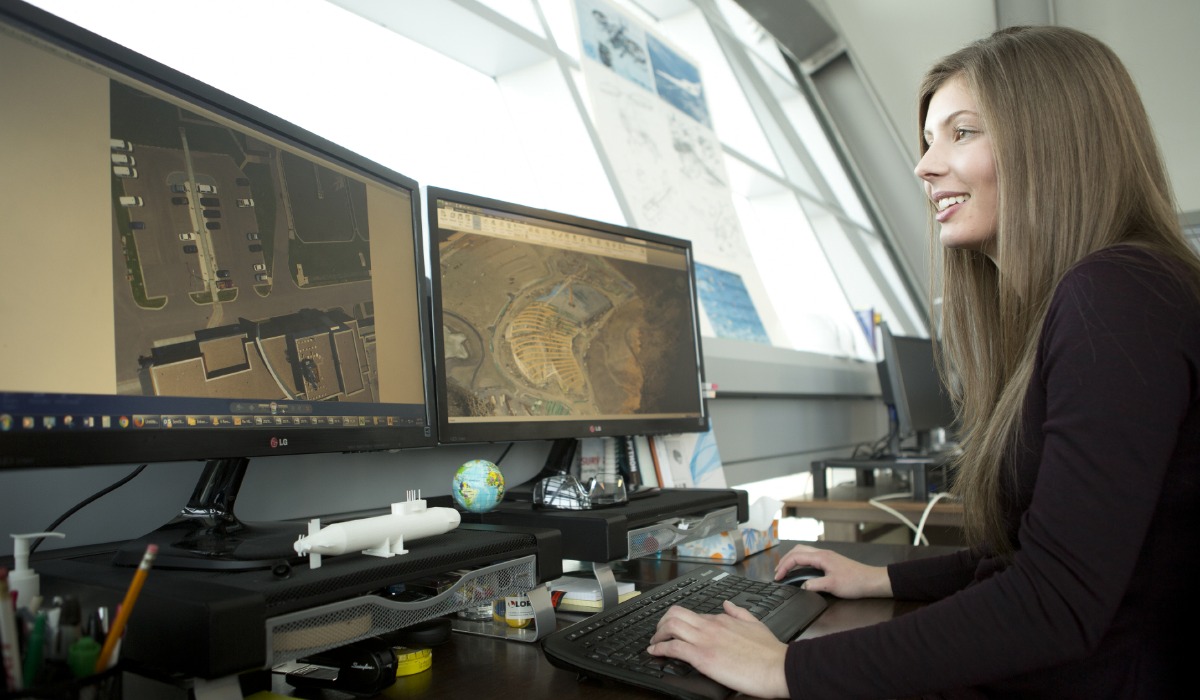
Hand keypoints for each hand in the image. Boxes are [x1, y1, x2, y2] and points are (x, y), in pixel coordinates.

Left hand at [647, 601, 789, 697]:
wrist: (778, 666)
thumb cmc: (770, 652)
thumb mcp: (755, 623)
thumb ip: (739, 612)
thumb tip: (727, 604)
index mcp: (723, 619)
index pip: (694, 616)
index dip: (682, 622)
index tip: (676, 630)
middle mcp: (711, 625)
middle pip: (676, 613)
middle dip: (662, 622)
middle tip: (659, 633)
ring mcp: (705, 639)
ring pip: (671, 626)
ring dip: (658, 634)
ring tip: (654, 642)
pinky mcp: (702, 656)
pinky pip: (673, 648)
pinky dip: (659, 649)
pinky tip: (654, 652)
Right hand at [774, 543, 892, 597]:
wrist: (871, 581)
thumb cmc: (854, 582)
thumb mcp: (832, 586)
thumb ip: (814, 585)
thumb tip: (801, 586)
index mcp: (821, 557)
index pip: (796, 557)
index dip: (784, 566)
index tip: (778, 577)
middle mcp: (823, 553)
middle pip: (798, 550)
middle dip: (785, 560)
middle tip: (778, 572)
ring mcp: (827, 556)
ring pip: (804, 552)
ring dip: (792, 559)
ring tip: (785, 570)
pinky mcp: (830, 561)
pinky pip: (810, 557)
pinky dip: (800, 562)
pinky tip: (800, 570)